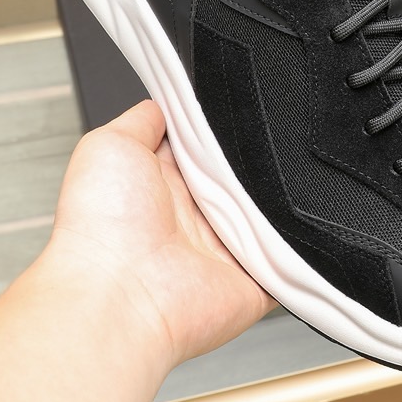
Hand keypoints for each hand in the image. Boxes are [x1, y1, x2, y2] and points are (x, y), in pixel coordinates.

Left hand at [50, 100, 272, 372]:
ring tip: (268, 183)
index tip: (241, 110)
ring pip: (272, 212)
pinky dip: (300, 244)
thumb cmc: (100, 228)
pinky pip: (293, 258)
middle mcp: (195, 219)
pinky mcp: (255, 282)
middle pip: (245, 176)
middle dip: (255, 159)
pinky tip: (295, 223)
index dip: (223, 131)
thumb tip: (165, 104)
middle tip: (254, 148)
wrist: (118, 296)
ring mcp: (226, 251)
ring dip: (274, 198)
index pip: (207, 148)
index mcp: (164, 186)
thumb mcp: (109, 146)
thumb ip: (143, 121)